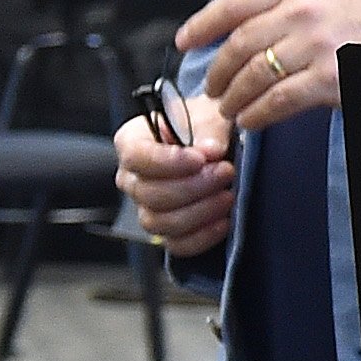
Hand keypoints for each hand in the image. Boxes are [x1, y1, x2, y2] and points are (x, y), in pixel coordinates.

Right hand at [113, 94, 236, 255]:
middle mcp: (133, 177)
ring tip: (228, 195)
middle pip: (149, 194)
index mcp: (133, 142)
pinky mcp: (168, 230)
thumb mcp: (210, 115)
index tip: (200, 159)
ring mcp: (146, 207)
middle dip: (192, 187)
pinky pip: (176, 245)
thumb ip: (209, 130)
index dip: (168, 162)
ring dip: (199, 212)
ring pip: (160, 222)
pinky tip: (224, 221)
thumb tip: (210, 151)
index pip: (135, 157)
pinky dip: (202, 237)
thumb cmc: (207, 125)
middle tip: (226, 172)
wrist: (219, 141)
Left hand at [182, 0, 360, 130]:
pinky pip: (276, 102)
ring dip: (233, 99)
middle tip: (213, 89)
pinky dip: (256, 115)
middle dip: (218, 73)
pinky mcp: (329, 79)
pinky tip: (252, 120)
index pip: (235, 3)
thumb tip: (246, 27)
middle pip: (238, 45)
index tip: (185, 41)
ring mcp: (316, 46)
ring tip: (230, 110)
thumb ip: (291, 2)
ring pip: (251, 77)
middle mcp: (303, 11)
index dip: (203, 24)